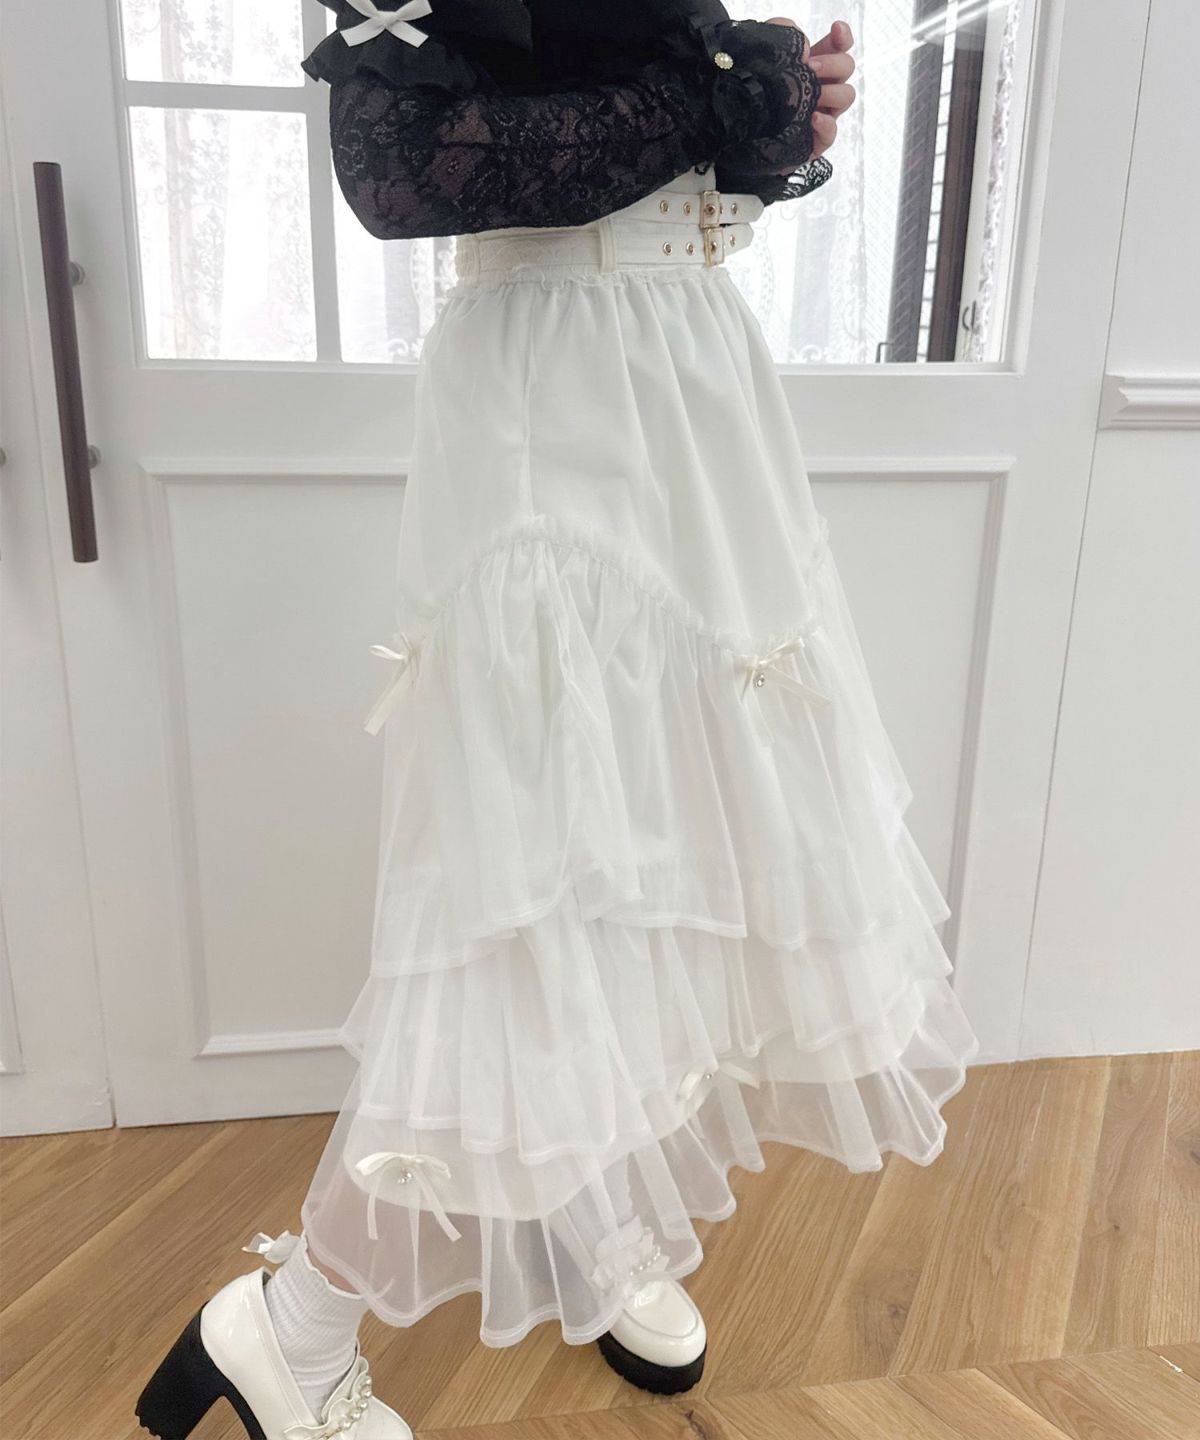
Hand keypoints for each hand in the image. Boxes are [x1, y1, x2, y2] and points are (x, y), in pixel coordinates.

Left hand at [764, 17, 855, 167]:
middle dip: (832, 64)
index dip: (842, 37)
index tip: (836, 30)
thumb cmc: (756, 92)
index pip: (838, 46)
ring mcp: (823, 113)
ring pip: (847, 95)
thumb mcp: (764, 54)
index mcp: (814, 65)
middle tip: (810, 67)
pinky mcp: (816, 140)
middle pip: (847, 66)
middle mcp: (823, 87)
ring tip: (810, 95)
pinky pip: (832, 132)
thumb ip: (782, 35)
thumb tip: (805, 48)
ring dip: (832, 92)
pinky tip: (812, 118)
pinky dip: (826, 123)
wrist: (741, 131)